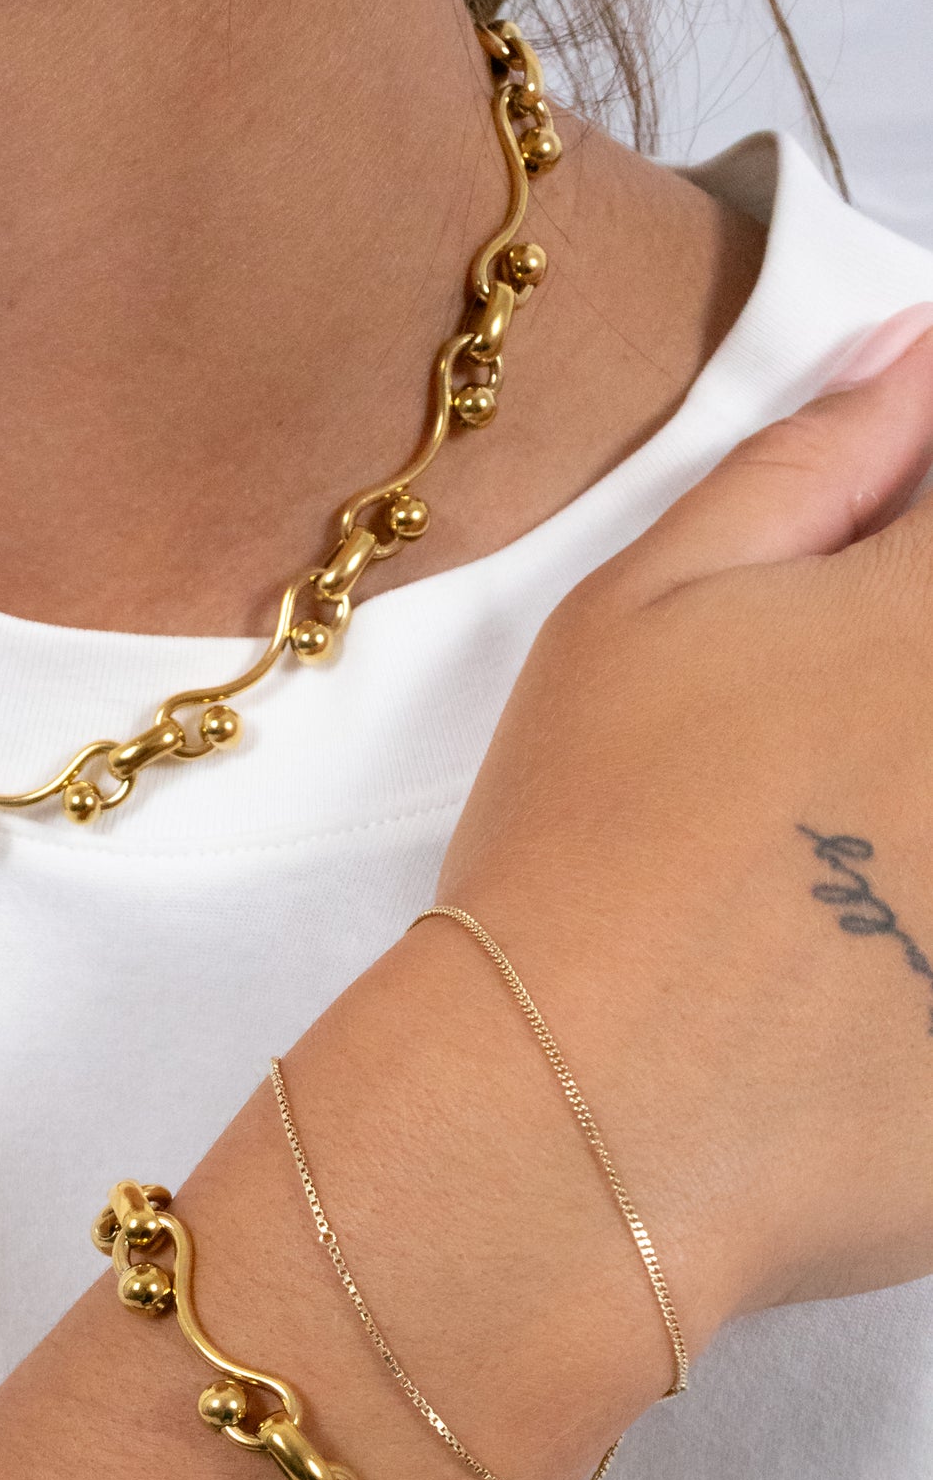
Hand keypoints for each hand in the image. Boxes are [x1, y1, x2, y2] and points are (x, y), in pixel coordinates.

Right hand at [434, 309, 932, 1343]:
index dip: (906, 560)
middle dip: (903, 710)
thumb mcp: (643, 612)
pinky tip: (868, 985)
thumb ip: (810, 465)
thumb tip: (918, 358)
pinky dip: (931, 978)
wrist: (581, 1121)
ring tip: (834, 873)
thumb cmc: (588, 853)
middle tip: (822, 776)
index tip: (863, 607)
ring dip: (913, 828)